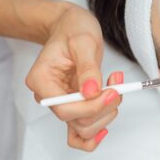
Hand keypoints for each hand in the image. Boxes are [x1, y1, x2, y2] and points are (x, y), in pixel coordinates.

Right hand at [25, 4, 122, 151]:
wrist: (71, 26)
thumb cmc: (73, 29)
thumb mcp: (84, 41)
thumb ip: (88, 68)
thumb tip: (92, 92)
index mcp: (41, 80)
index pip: (64, 109)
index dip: (91, 106)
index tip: (111, 92)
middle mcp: (48, 96)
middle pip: (76, 121)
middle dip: (103, 107)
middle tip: (117, 85)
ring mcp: (61, 103)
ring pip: (83, 128)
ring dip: (107, 113)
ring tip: (116, 85)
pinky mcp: (74, 106)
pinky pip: (80, 132)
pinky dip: (96, 133)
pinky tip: (108, 118)